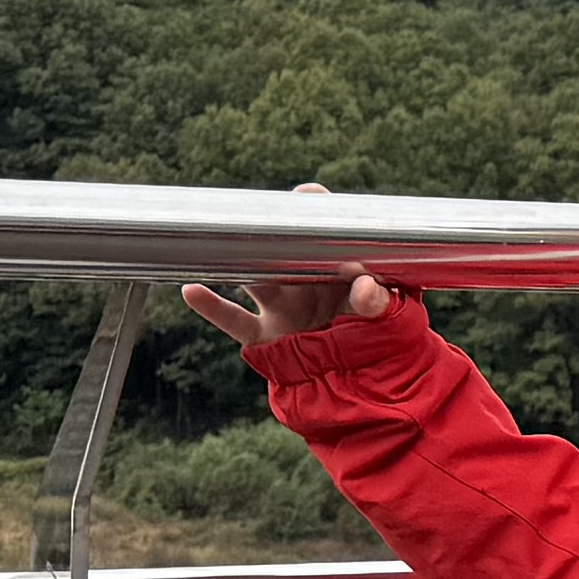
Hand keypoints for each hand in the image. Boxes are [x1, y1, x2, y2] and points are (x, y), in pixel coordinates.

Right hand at [180, 188, 384, 352]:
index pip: (323, 233)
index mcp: (334, 269)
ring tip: (216, 242)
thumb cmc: (376, 340)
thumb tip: (363, 284)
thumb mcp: (386, 318)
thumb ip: (378, 300)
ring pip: (251, 278)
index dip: (314, 211)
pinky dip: (211, 307)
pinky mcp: (263, 335)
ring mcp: (280, 306)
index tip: (308, 194)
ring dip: (236, 262)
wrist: (359, 384)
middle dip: (266, 231)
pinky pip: (233, 319)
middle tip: (253, 210)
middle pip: (278, 250)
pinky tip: (191, 291)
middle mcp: (302, 282)